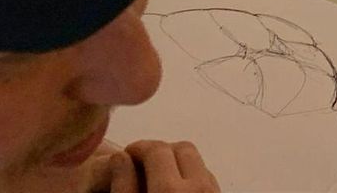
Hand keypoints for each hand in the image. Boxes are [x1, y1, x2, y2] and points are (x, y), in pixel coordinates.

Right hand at [102, 140, 221, 191]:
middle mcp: (198, 186)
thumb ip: (124, 188)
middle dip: (161, 152)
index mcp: (170, 190)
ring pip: (198, 161)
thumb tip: (121, 158)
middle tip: (142, 167)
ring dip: (178, 163)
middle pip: (182, 148)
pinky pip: (208, 178)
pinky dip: (192, 177)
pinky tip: (177, 192)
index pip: (157, 149)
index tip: (126, 156)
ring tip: (158, 180)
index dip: (139, 148)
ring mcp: (215, 192)